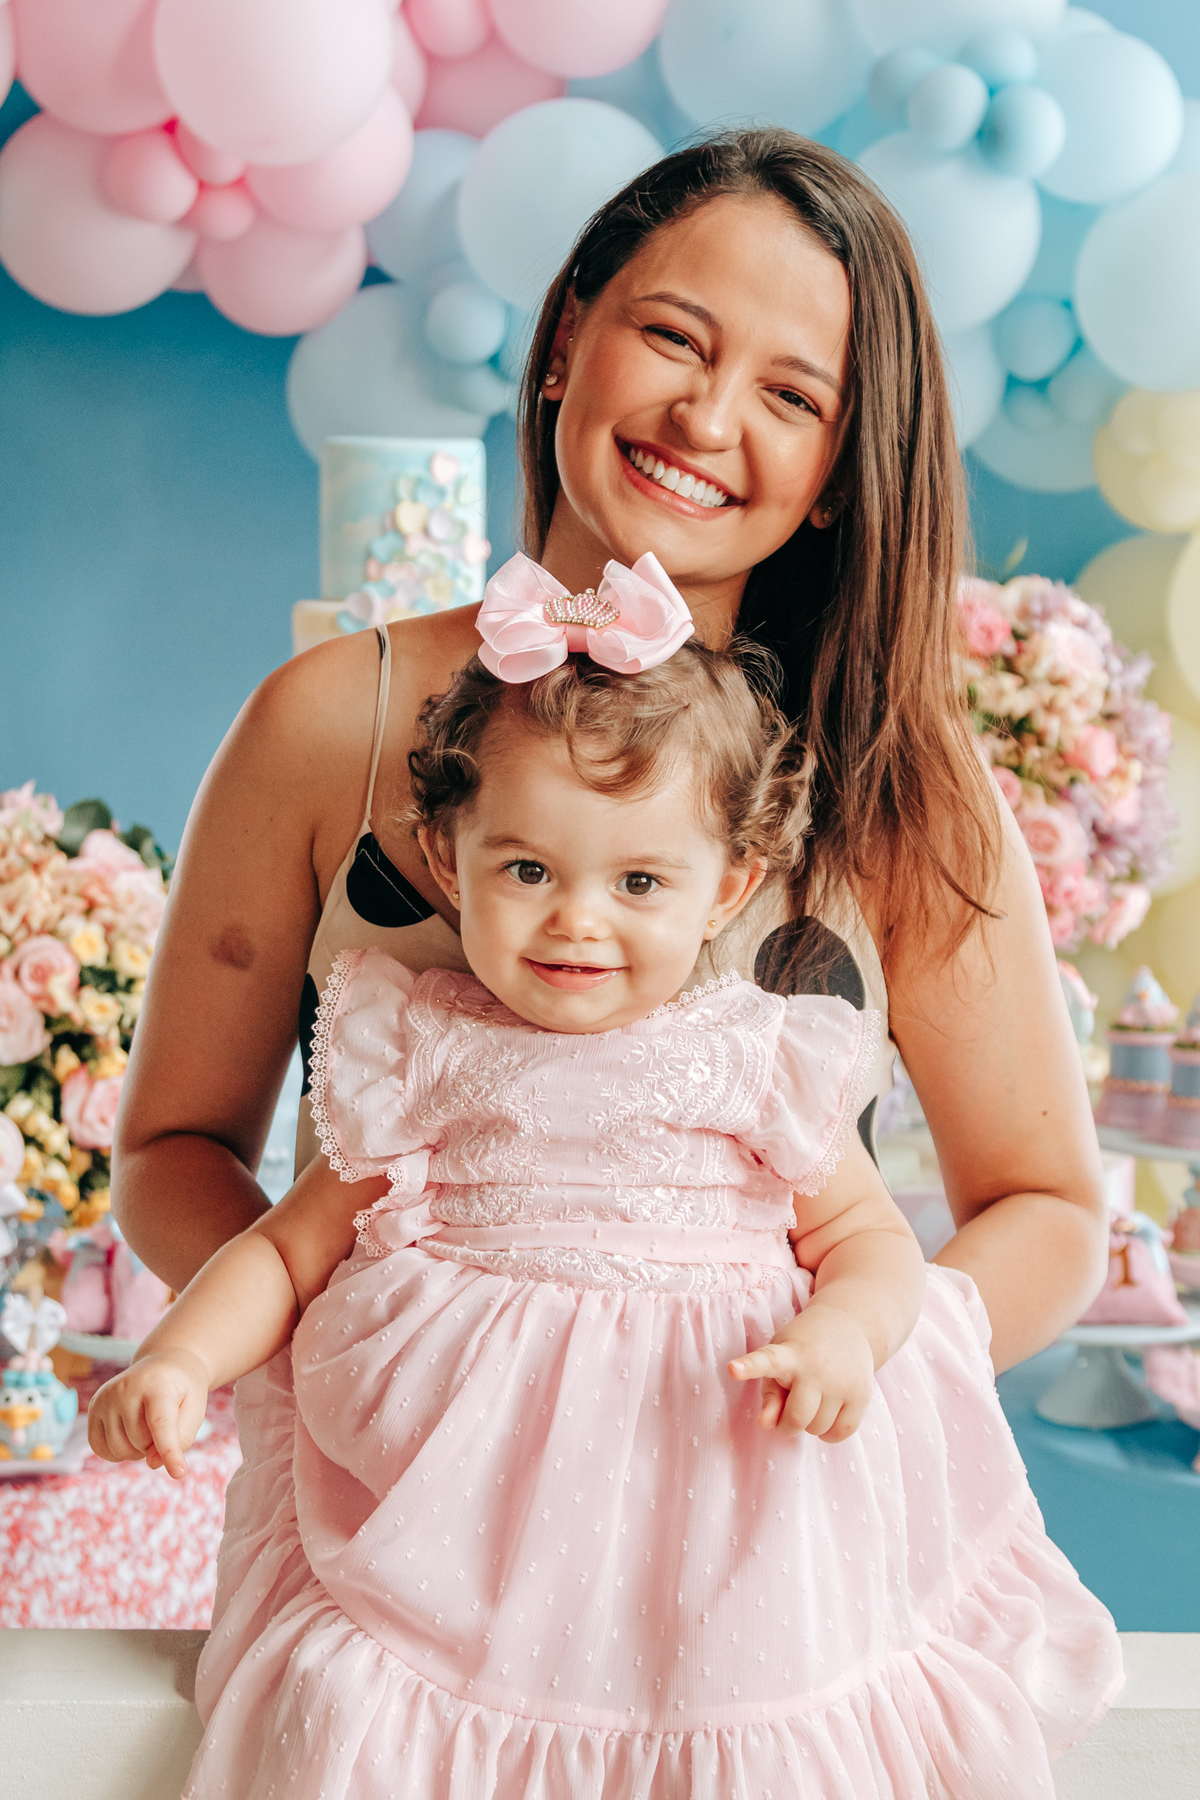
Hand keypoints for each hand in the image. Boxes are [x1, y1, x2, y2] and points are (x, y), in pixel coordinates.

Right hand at [87, 1348, 208, 1479]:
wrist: (164, 1365)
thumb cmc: (181, 1392)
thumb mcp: (194, 1410)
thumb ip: (180, 1439)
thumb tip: (153, 1463)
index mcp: (157, 1384)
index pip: (161, 1422)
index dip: (169, 1450)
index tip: (179, 1472)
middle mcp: (126, 1388)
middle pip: (140, 1441)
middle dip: (155, 1446)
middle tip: (165, 1426)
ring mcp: (106, 1397)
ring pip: (119, 1449)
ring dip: (137, 1451)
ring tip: (149, 1430)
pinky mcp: (94, 1407)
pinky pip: (99, 1447)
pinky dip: (116, 1453)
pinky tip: (129, 1438)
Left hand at [728, 1303, 875, 1441]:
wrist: (849, 1324)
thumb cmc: (804, 1347)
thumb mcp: (780, 1358)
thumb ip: (769, 1395)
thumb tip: (765, 1425)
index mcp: (789, 1354)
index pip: (767, 1361)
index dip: (748, 1367)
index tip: (732, 1369)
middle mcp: (816, 1368)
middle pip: (797, 1418)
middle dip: (788, 1424)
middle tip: (789, 1411)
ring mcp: (842, 1381)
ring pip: (818, 1429)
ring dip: (811, 1424)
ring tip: (814, 1399)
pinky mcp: (861, 1394)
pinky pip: (840, 1433)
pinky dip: (829, 1433)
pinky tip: (829, 1412)